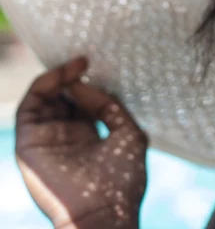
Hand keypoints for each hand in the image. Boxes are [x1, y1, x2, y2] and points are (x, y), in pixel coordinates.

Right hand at [15, 57, 148, 228]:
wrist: (105, 210)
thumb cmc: (123, 179)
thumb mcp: (129, 134)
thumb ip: (110, 106)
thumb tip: (85, 84)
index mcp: (88, 138)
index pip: (82, 103)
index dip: (88, 83)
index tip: (96, 66)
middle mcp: (65, 137)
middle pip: (61, 98)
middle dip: (72, 77)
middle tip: (84, 61)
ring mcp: (46, 140)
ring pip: (43, 99)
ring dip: (57, 78)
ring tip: (76, 65)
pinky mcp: (29, 144)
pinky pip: (29, 108)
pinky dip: (44, 87)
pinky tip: (65, 78)